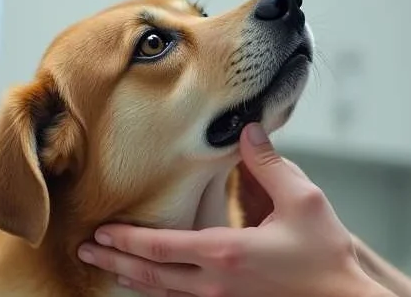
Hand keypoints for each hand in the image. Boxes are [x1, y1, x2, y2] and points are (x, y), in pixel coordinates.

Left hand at [77, 123, 390, 296]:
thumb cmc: (326, 253)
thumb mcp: (303, 199)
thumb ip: (270, 163)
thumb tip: (248, 131)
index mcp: (225, 253)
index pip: (160, 247)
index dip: (126, 239)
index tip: (101, 230)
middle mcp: (214, 283)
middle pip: (150, 275)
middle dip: (114, 261)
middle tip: (85, 249)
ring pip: (162, 293)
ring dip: (130, 277)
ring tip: (106, 265)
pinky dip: (158, 291)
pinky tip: (150, 283)